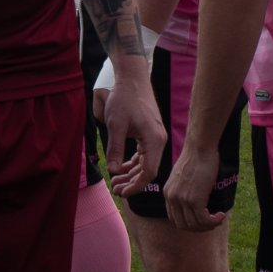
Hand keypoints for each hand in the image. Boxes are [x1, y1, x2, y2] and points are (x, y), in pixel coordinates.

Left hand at [102, 67, 165, 195]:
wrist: (132, 78)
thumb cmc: (124, 99)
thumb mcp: (115, 125)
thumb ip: (115, 149)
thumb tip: (113, 171)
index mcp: (154, 140)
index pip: (149, 172)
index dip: (136, 186)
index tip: (122, 193)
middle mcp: (158, 140)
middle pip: (148, 170)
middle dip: (132, 182)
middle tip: (115, 189)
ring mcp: (156, 137)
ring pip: (146, 163)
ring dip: (131, 173)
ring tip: (116, 181)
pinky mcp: (150, 133)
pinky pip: (144, 154)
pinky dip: (134, 163)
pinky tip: (122, 168)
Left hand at [163, 144, 226, 232]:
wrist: (200, 148)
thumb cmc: (196, 158)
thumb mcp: (183, 176)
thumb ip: (183, 190)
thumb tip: (195, 203)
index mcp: (167, 192)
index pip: (174, 218)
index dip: (189, 224)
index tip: (201, 220)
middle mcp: (172, 198)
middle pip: (183, 225)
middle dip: (199, 228)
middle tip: (212, 222)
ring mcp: (182, 200)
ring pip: (194, 225)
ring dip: (208, 225)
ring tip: (218, 218)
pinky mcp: (194, 200)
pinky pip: (204, 220)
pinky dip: (214, 221)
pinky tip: (221, 215)